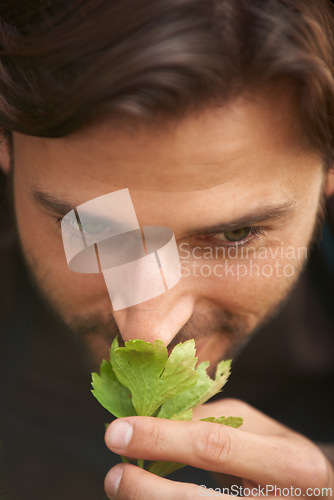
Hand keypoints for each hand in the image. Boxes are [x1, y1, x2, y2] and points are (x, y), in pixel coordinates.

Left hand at [104, 399, 333, 498]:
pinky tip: (148, 497)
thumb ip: (208, 421)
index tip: (117, 430)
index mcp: (287, 463)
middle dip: (145, 489)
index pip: (213, 446)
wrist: (319, 496)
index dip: (161, 438)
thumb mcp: (254, 426)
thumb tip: (152, 418)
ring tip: (120, 484)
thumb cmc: (280, 451)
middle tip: (112, 472)